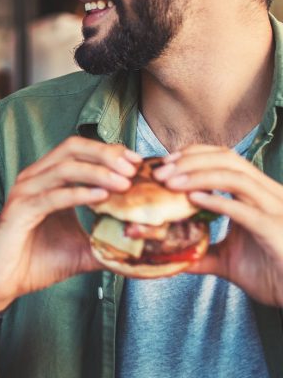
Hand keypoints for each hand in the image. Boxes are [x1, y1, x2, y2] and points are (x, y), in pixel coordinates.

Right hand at [0, 137, 141, 315]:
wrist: (1, 283)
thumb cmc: (36, 262)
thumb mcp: (81, 249)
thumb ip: (107, 242)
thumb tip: (142, 247)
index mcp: (48, 180)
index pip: (80, 151)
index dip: (110, 152)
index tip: (138, 163)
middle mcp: (35, 178)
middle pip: (72, 148)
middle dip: (106, 153)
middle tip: (133, 166)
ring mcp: (25, 192)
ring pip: (64, 167)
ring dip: (98, 171)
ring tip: (125, 182)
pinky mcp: (20, 210)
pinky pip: (53, 195)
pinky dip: (79, 193)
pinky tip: (102, 197)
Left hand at [155, 145, 282, 306]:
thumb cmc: (269, 275)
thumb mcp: (227, 260)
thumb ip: (200, 252)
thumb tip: (168, 253)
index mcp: (257, 194)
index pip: (225, 158)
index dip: (194, 155)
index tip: (165, 164)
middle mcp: (268, 194)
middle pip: (228, 159)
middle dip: (190, 161)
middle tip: (160, 173)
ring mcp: (274, 209)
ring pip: (236, 177)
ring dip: (198, 176)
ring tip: (170, 183)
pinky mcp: (275, 229)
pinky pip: (244, 209)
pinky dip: (217, 200)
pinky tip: (193, 199)